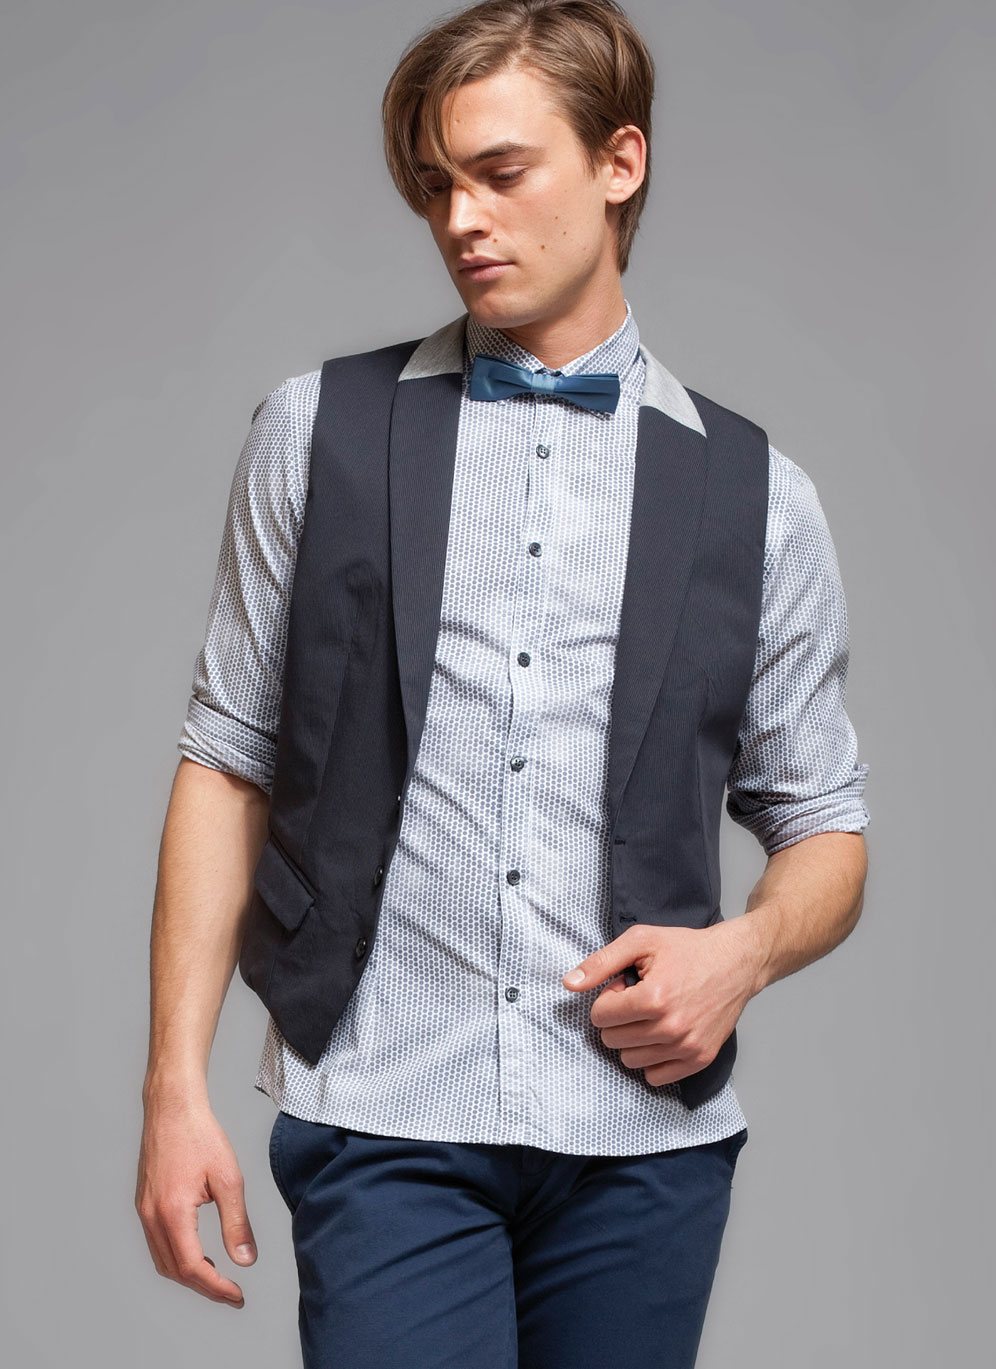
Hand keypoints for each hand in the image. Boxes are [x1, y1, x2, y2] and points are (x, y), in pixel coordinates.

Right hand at [136, 1091, 256, 1306]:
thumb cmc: (200, 1135)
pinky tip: (197, 1254)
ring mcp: (144, 1210)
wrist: (172, 1107)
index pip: (192, 1267)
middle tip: (231, 1294)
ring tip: (217, 1278)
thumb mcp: (228, 1178)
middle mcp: (152, 1216)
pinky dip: (176, 1258)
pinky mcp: (144, 1203)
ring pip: (162, 1260)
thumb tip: (246, 1260)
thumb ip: (237, 1222)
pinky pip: (156, 1243)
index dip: (215, 1288)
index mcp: (172, 1212)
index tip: (237, 1296)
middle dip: (203, 1287)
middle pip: (174, 1271)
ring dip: (188, 1276)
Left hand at [561, 921, 755, 1086]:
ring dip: (633, 1040)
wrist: (736, 962)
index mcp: (653, 998)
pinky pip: (656, 1078)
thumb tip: (569, 984)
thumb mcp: (641, 941)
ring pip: (630, 1061)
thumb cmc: (688, 949)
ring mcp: (687, 1047)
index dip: (608, 998)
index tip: (626, 986)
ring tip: (652, 1016)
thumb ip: (601, 962)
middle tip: (640, 999)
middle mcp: (670, 1028)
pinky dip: (651, 1060)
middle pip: (612, 1040)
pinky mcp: (700, 1059)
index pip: (600, 1016)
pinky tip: (661, 1036)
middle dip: (618, 1019)